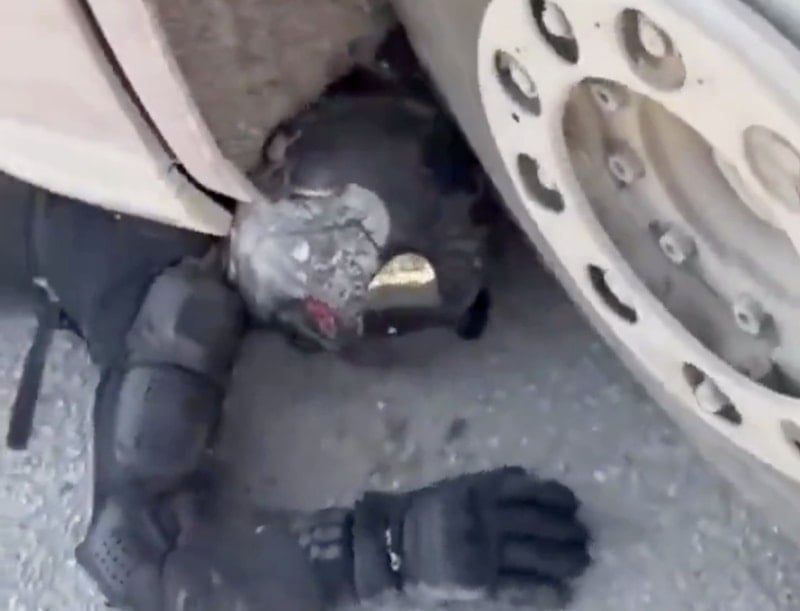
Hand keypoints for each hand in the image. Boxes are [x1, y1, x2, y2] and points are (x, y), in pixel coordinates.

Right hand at [353, 467, 590, 605]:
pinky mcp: (480, 581)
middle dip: (567, 531)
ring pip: (536, 555)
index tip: (571, 503)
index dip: (556, 497)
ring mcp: (484, 550)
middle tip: (585, 536)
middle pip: (539, 523)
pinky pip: (520, 587)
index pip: (530, 490)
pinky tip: (563, 593)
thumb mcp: (457, 486)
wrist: (389, 544)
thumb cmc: (425, 513)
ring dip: (565, 560)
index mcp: (481, 490)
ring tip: (582, 561)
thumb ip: (492, 482)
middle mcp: (487, 517)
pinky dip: (544, 592)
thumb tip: (530, 478)